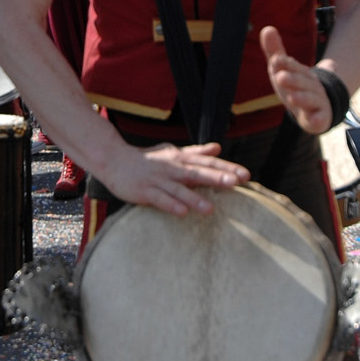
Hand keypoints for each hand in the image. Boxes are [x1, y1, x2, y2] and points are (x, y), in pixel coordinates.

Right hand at [94, 139, 247, 216]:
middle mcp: (172, 168)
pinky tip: (182, 213)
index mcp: (180, 159)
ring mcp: (158, 180)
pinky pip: (159, 199)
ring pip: (179, 189)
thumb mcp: (173, 153)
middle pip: (197, 173)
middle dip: (216, 178)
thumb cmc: (147, 160)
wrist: (114, 160)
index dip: (226, 168)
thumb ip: (195, 152)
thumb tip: (218, 148)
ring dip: (194, 198)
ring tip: (210, 209)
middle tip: (235, 183)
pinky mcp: (144, 191)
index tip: (245, 175)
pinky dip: (170, 205)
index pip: (207, 162)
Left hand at [260, 25, 331, 133]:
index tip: (276, 60)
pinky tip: (313, 120)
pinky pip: (320, 118)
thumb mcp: (283, 70)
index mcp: (302, 73)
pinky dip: (318, 119)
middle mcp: (311, 86)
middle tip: (280, 77)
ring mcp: (318, 101)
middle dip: (293, 79)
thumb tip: (267, 28)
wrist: (319, 107)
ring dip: (302, 98)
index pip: (294, 67)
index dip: (286, 64)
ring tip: (292, 97)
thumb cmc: (297, 86)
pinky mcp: (320, 118)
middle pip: (303, 82)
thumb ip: (275, 51)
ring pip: (311, 99)